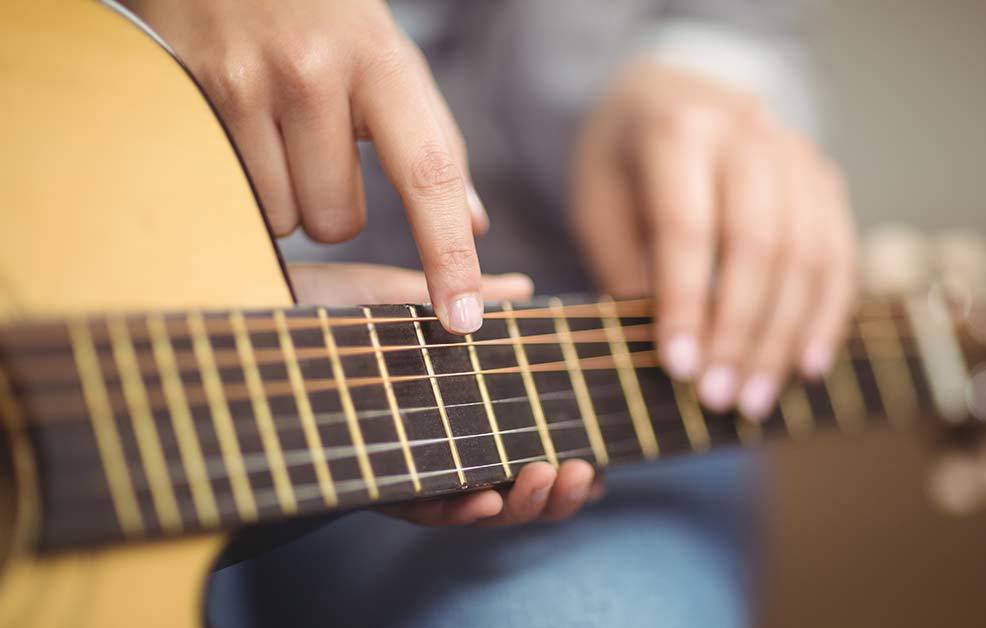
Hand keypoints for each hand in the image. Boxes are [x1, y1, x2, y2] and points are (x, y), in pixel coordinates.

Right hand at [125, 0, 488, 334]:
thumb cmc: (329, 19)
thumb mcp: (391, 62)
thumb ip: (433, 142)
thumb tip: (473, 225)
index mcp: (382, 63)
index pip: (427, 176)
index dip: (448, 255)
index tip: (463, 316)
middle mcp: (312, 73)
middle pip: (338, 223)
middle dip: (337, 207)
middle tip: (323, 150)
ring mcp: (243, 83)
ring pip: (282, 219)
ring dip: (287, 197)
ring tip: (279, 132)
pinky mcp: (188, 95)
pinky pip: (230, 196)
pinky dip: (242, 182)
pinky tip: (241, 127)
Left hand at [289, 262, 602, 525]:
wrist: (246, 318)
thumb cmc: (319, 308)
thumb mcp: (405, 298)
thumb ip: (467, 299)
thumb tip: (526, 287)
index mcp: (448, 407)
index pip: (516, 441)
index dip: (559, 456)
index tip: (595, 455)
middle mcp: (431, 442)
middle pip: (508, 483)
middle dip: (552, 489)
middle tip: (580, 470)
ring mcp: (402, 464)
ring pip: (474, 505)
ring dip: (519, 504)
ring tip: (546, 477)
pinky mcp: (365, 479)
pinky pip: (421, 508)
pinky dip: (458, 510)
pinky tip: (485, 499)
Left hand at [572, 62, 856, 420]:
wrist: (668, 96)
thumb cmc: (623, 165)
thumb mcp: (600, 207)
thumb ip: (629, 270)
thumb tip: (670, 356)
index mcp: (677, 130)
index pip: (688, 226)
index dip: (685, 302)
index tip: (677, 367)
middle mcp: (747, 132)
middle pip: (757, 243)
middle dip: (738, 331)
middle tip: (717, 397)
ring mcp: (795, 153)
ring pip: (806, 255)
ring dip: (782, 337)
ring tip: (753, 399)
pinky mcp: (825, 180)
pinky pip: (838, 255)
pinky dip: (825, 316)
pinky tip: (805, 366)